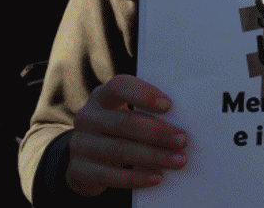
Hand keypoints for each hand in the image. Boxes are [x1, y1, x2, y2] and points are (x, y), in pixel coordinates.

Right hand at [66, 74, 188, 196]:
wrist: (85, 160)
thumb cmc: (118, 131)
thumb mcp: (124, 115)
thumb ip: (145, 112)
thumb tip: (183, 121)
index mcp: (102, 96)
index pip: (119, 86)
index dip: (143, 93)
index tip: (168, 105)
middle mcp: (88, 117)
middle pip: (124, 122)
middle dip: (157, 132)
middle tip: (183, 140)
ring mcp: (80, 144)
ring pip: (119, 150)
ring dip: (153, 156)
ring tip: (178, 160)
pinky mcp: (80, 169)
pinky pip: (110, 176)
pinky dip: (136, 177)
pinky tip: (157, 177)